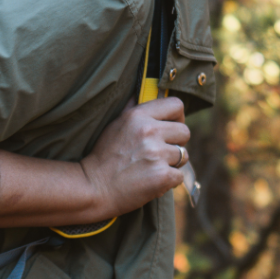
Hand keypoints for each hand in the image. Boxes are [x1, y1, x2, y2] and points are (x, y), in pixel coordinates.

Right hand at [79, 97, 189, 219]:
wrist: (94, 187)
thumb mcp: (115, 125)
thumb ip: (132, 108)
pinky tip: (151, 181)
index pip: (176, 105)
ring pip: (184, 155)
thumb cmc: (104, 157)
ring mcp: (156, 154)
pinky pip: (179, 176)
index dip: (177, 117)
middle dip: (176, 143)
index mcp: (138, 116)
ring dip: (172, 163)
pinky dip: (168, 181)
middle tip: (158, 153)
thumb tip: (144, 90)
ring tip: (151, 167)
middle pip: (185, 132)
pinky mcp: (162, 176)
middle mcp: (149, 131)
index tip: (170, 127)